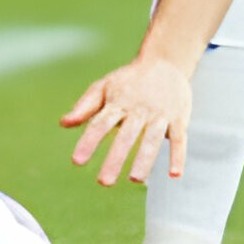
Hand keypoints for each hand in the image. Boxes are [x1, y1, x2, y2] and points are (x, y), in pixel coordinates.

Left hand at [61, 55, 193, 185]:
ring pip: (153, 138)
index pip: (100, 123)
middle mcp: (139, 109)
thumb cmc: (129, 80)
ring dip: (145, 159)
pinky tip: (175, 175)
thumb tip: (63, 123)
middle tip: (104, 182)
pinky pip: (179, 139)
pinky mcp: (179, 118)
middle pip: (126, 135)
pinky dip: (178, 156)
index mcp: (118, 102)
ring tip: (135, 179)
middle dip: (115, 158)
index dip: (88, 141)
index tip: (77, 161)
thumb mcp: (105, 86)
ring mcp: (160, 114)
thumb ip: (85, 106)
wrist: (165, 62)